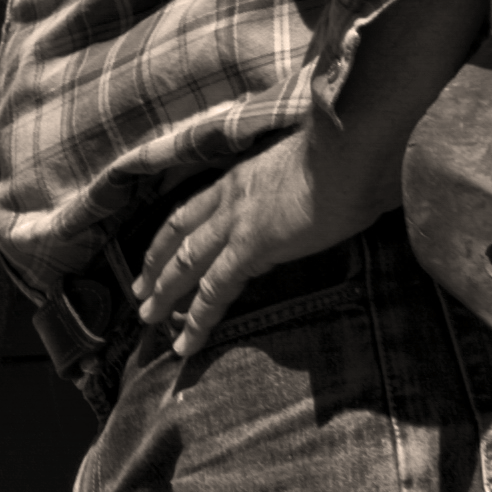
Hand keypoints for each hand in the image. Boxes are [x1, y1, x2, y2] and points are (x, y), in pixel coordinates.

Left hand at [127, 116, 386, 361]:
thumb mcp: (312, 168)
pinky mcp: (251, 248)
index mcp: (242, 178)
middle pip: (180, 236)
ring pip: (186, 264)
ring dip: (165, 294)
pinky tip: (187, 341)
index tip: (160, 256)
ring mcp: (237, 223)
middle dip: (156, 266)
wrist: (351, 150)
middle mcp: (230, 198)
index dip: (173, 235)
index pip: (195, 210)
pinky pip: (215, 289)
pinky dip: (198, 318)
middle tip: (140, 293)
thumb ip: (302, 187)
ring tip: (149, 320)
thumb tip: (318, 199)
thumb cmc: (349, 155)